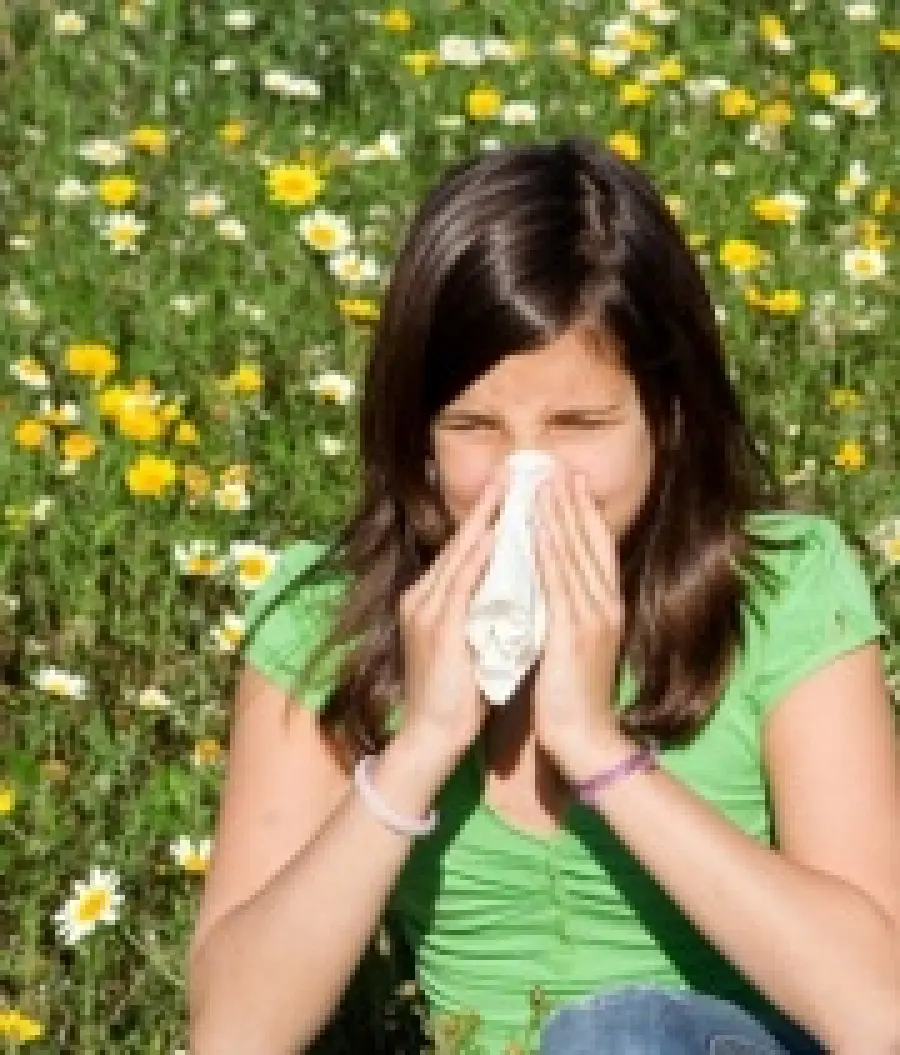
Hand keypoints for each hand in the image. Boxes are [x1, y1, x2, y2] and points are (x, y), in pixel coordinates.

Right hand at [397, 459, 508, 779]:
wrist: (432, 736)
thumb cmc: (457, 694)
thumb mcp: (471, 640)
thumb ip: (483, 609)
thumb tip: (512, 583)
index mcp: (432, 598)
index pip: (465, 548)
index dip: (490, 515)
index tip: (515, 486)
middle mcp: (423, 596)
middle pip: (461, 541)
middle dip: (490, 504)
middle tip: (516, 469)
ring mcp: (427, 610)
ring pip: (460, 555)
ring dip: (487, 519)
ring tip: (511, 488)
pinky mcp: (436, 628)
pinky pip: (459, 585)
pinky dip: (477, 558)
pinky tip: (495, 536)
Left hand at [531, 468, 630, 783]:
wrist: (584, 737)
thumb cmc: (573, 693)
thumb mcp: (576, 642)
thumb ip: (569, 609)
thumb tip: (552, 581)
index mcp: (607, 606)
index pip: (598, 547)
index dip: (585, 512)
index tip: (571, 480)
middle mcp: (605, 605)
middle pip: (590, 541)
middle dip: (573, 502)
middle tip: (557, 466)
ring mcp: (593, 617)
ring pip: (575, 555)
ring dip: (560, 516)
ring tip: (545, 483)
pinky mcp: (574, 633)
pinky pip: (559, 584)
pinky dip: (550, 552)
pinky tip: (539, 529)